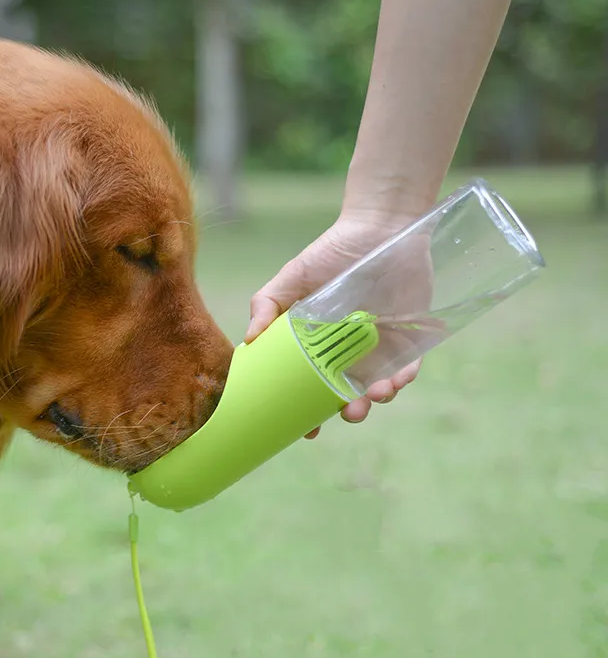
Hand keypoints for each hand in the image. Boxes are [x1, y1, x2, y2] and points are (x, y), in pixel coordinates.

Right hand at [246, 211, 429, 431]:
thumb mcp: (293, 277)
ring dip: (376, 399)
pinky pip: (408, 369)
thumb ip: (267, 304)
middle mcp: (348, 353)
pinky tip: (395, 381)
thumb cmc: (332, 252)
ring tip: (372, 396)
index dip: (309, 412)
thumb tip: (248, 340)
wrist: (380, 227)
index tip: (306, 430)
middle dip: (348, 412)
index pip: (313, 387)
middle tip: (347, 413)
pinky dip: (403, 379)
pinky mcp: (410, 340)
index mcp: (320, 346)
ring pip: (378, 388)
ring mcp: (380, 349)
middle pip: (348, 395)